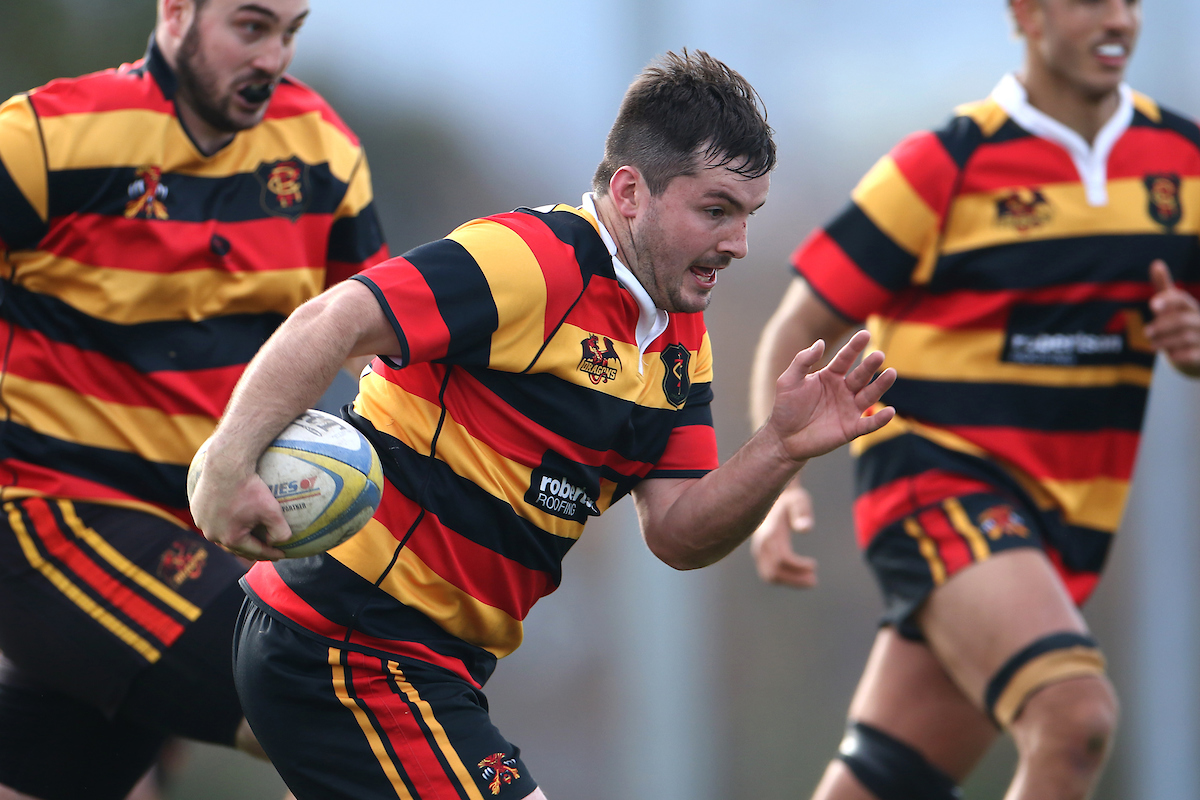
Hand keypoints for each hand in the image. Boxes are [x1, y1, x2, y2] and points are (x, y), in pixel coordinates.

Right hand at [190, 452, 290, 560]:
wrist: (226, 464)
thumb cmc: (250, 488)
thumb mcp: (272, 510)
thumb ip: (280, 531)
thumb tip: (281, 542)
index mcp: (230, 538)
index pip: (256, 551)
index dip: (271, 554)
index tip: (282, 554)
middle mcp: (212, 534)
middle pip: (236, 546)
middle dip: (252, 549)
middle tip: (265, 549)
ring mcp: (201, 522)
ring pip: (222, 534)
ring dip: (234, 536)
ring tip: (247, 536)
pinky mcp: (196, 509)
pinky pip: (212, 519)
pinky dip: (223, 522)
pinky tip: (231, 518)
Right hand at [750, 483, 817, 588]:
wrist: (770, 497)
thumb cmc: (789, 499)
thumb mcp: (798, 500)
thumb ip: (802, 513)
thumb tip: (805, 529)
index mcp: (770, 532)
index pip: (782, 558)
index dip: (798, 566)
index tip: (815, 565)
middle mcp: (761, 544)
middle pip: (773, 572)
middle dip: (794, 579)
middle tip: (814, 580)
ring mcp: (758, 550)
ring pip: (769, 576)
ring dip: (790, 581)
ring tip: (811, 580)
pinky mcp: (760, 554)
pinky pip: (768, 573)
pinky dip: (784, 579)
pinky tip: (800, 575)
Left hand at [766, 329, 895, 462]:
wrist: (784, 438)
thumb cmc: (786, 407)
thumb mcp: (789, 381)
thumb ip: (802, 361)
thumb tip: (820, 342)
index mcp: (830, 376)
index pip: (845, 358)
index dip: (854, 347)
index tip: (865, 333)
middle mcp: (843, 390)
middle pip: (860, 375)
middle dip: (870, 365)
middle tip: (879, 354)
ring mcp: (849, 409)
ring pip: (869, 395)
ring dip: (880, 386)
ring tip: (891, 373)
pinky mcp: (850, 429)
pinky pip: (868, 424)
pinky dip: (880, 419)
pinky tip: (890, 411)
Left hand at [1145, 260, 1199, 375]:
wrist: (1199, 348)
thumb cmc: (1182, 321)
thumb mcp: (1173, 306)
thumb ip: (1164, 288)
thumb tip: (1156, 263)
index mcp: (1191, 307)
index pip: (1181, 299)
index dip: (1168, 300)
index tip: (1152, 305)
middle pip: (1182, 320)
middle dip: (1162, 326)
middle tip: (1146, 332)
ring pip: (1185, 337)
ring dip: (1165, 341)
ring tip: (1152, 344)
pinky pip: (1192, 354)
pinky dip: (1179, 355)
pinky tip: (1171, 355)